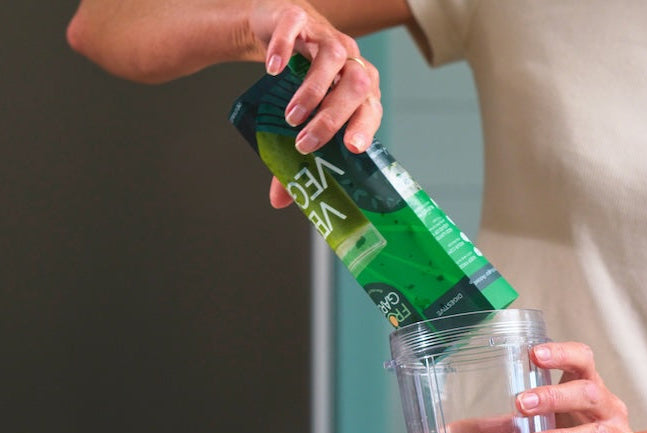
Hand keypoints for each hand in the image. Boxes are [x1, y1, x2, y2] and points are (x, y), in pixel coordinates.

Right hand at [254, 2, 381, 206]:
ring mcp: (324, 37)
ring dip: (314, 90)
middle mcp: (349, 62)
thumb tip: (280, 201)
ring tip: (291, 117)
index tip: (351, 148)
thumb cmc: (296, 80)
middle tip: (306, 142)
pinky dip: (285, 48)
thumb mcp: (296, 119)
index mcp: (358, 89)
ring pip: (332, 58)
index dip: (365, 127)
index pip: (372, 108)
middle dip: (334, 117)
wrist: (276, 29)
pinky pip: (296, 28)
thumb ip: (291, 158)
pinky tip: (274, 69)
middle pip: (357, 85)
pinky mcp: (297, 17)